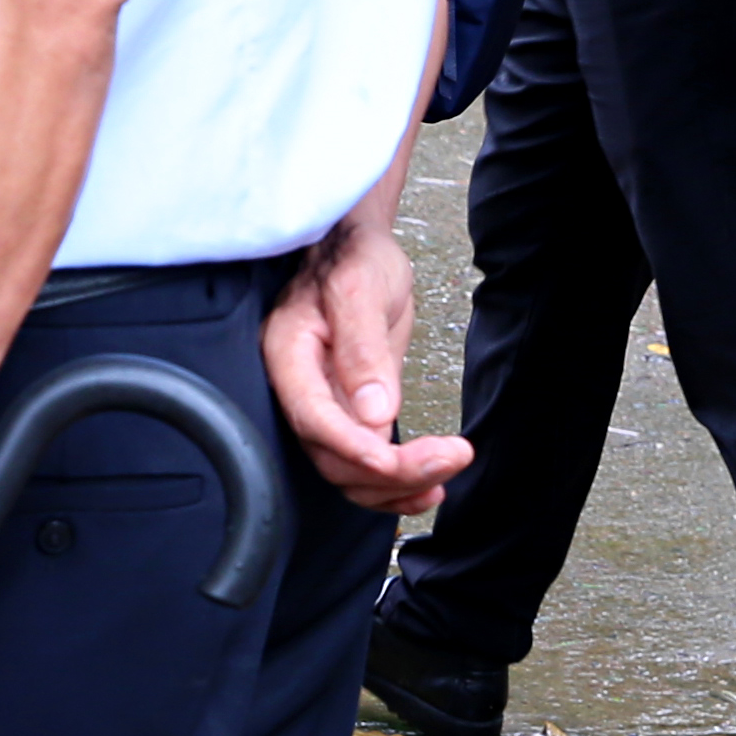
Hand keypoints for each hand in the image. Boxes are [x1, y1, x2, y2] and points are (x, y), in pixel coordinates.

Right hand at [264, 212, 471, 512]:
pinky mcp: (346, 411)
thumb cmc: (352, 257)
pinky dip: (392, 485)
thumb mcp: (360, 289)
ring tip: (443, 478)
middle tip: (448, 458)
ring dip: (394, 488)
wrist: (355, 248)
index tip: (398, 462)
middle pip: (330, 455)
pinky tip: (426, 484)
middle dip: (390, 471)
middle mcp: (297, 386)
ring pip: (345, 470)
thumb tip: (373, 412)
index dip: (354, 449)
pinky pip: (361, 464)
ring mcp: (321, 402)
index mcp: (287, 352)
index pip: (312, 417)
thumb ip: (363, 349)